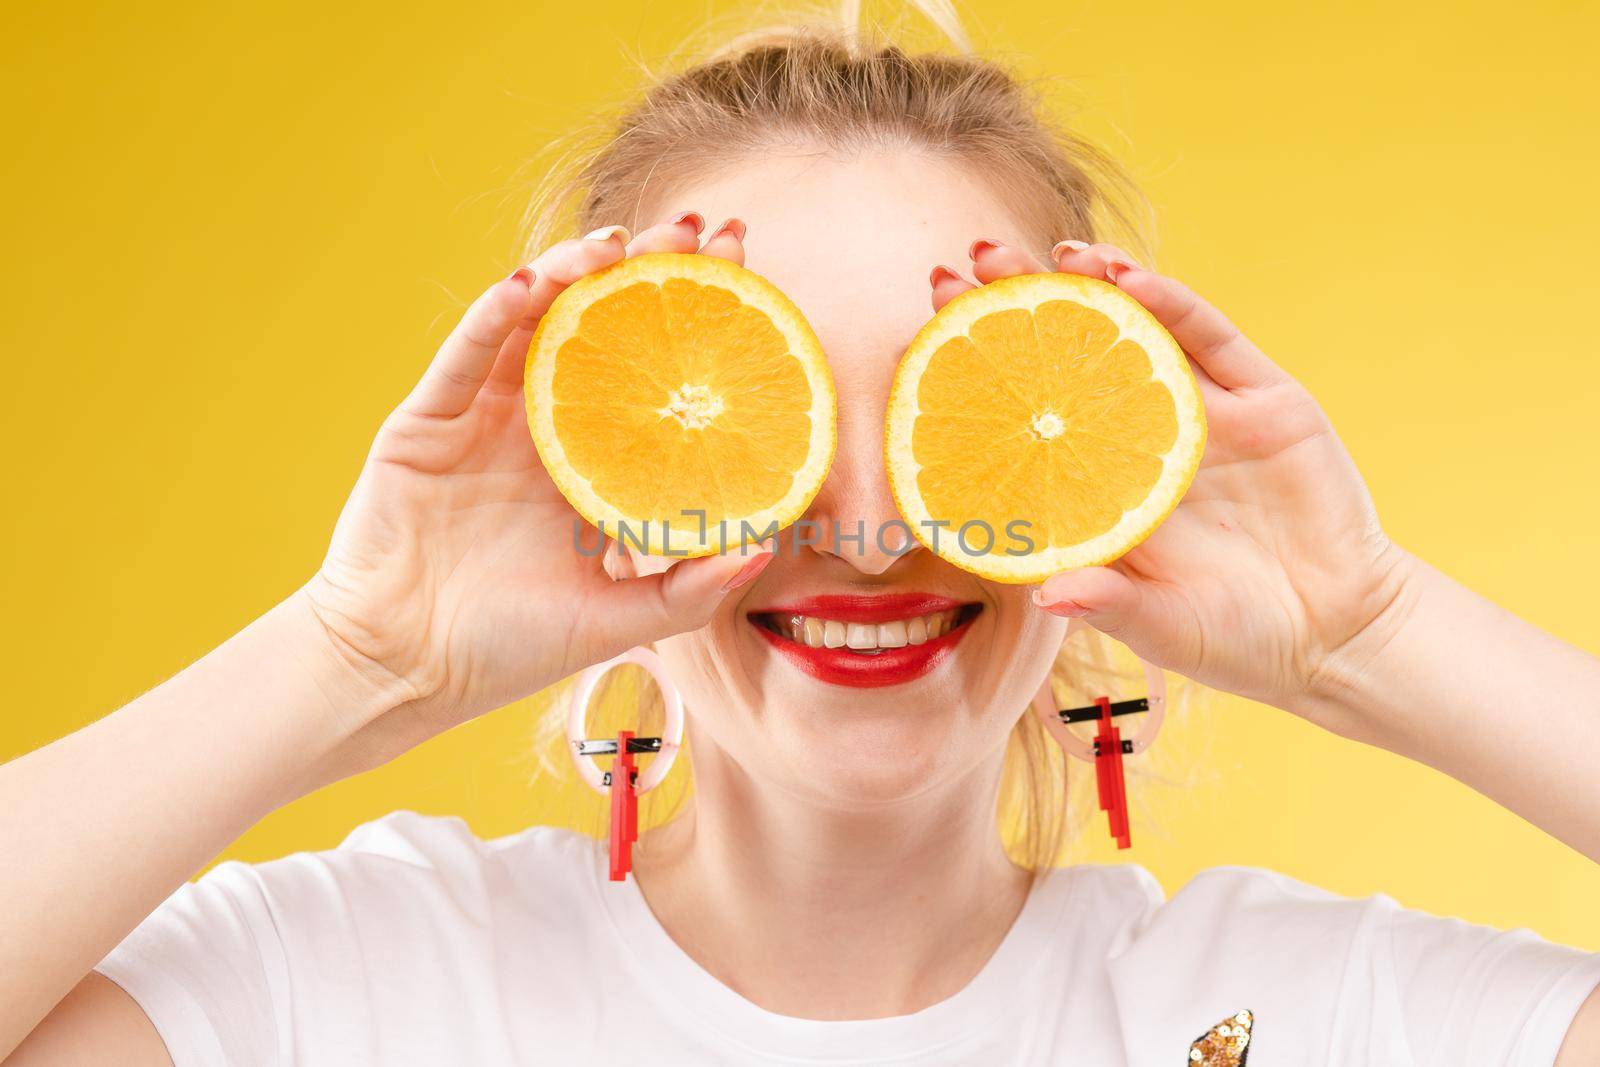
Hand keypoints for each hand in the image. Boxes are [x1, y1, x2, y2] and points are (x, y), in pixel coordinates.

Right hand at [298, 213, 772, 762]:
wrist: (404, 669)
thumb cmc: (511, 646)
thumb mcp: (618, 622)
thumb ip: (691, 589)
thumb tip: (768, 547)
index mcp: (598, 466)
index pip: (658, 375)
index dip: (701, 321)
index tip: (748, 271)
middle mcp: (547, 428)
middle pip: (605, 330)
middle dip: (650, 274)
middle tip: (697, 229)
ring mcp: (485, 417)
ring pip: (536, 325)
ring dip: (575, 274)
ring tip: (621, 242)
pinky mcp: (428, 419)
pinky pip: (465, 355)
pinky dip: (494, 315)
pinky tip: (531, 283)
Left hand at [933, 239, 1412, 715]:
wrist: (1340, 636)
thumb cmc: (1235, 639)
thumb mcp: (1163, 627)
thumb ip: (1109, 606)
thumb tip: (1048, 598)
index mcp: (1103, 486)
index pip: (1029, 416)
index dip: (982, 374)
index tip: (928, 333)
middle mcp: (1143, 439)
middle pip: (1070, 358)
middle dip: (1018, 309)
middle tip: (963, 267)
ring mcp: (1204, 414)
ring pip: (1137, 332)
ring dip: (1090, 287)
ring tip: (1046, 252)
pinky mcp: (1266, 400)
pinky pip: (1212, 340)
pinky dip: (1172, 304)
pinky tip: (1128, 276)